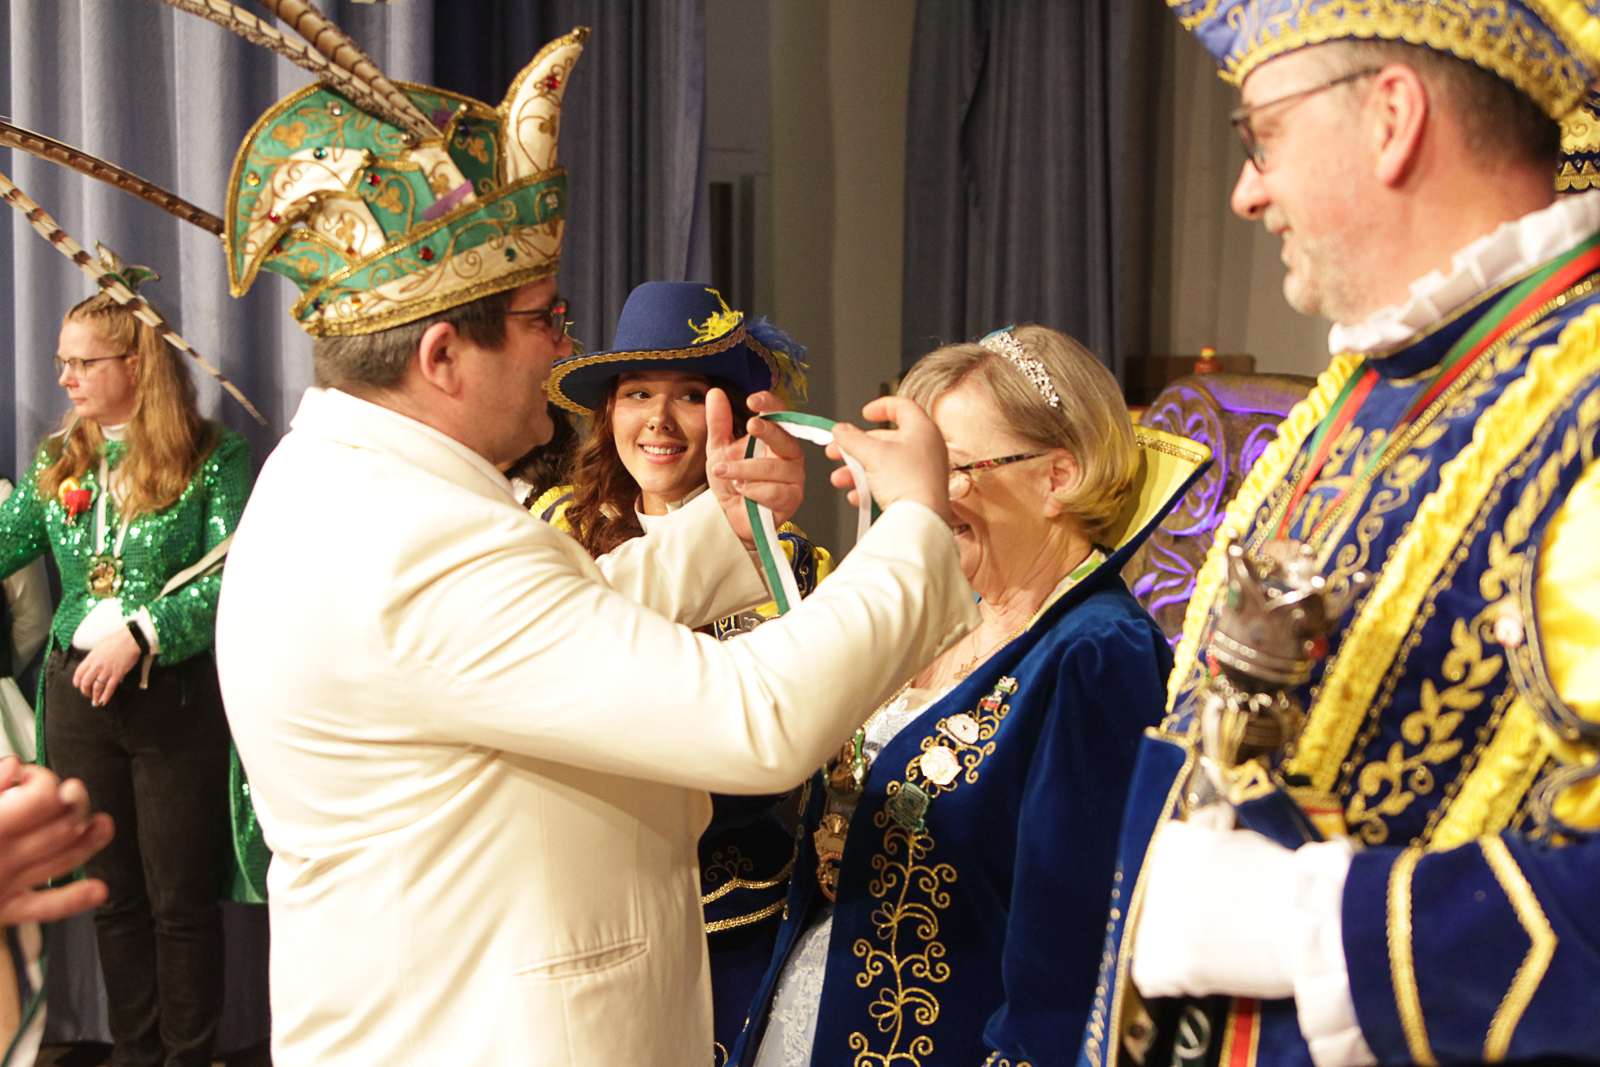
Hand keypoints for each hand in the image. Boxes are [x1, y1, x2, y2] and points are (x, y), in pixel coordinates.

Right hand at [0, 758, 112, 924]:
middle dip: (73, 803)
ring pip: (63, 860)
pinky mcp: (0, 912)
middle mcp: (0, 858)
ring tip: (103, 824)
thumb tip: (16, 766)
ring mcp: (3, 886)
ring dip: (89, 841)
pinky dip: (73, 900)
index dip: (44, 780)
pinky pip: (43, 909)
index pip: (42, 797)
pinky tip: (98, 890)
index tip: (30, 775)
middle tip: (70, 792)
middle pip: (62, 826)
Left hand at [72, 625, 143, 705]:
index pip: (78, 673)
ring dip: (94, 696)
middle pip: (86, 682)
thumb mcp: (99, 647)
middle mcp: (96, 666)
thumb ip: (94, 657)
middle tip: (87, 694)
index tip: (78, 685)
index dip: (77, 682)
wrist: (130, 640)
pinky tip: (103, 702)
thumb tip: (92, 664)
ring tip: (94, 702)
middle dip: (85, 691)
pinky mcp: (117, 674)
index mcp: (91, 658)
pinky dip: (105, 697)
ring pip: (96, 688)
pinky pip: (109, 688)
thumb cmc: (116, 641)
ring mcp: (106, 671)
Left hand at [707, 389, 805, 544]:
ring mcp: (794, 477)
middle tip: (749, 425)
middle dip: (767, 431)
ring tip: (724, 472)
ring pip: (774, 468)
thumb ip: (718, 423)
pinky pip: (775, 491)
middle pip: (785, 437)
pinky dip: (754, 490)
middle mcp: (790, 455)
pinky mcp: (792, 499)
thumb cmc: (731, 483)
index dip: (770, 405)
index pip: (780, 414)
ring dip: (745, 469)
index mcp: (776, 438)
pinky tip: (742, 491)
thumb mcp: (719, 449)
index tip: (753, 401)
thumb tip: (715, 393)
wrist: (729, 517)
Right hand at [826, 397, 954, 524]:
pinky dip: (871, 487)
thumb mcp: (872, 454)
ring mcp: (923, 471)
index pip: (902, 406)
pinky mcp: (917, 491)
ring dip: (858, 470)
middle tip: (838, 450)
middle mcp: (926, 448)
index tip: (865, 413)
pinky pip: (891, 484)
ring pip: (884, 464)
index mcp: (922, 429)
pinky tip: (857, 495)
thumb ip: (852, 439)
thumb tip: (840, 430)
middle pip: (886, 440)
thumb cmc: (909, 483)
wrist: (921, 520)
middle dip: (857, 448)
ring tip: (841, 478)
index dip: (880, 406)